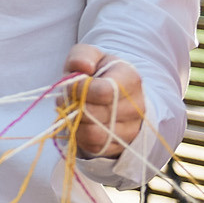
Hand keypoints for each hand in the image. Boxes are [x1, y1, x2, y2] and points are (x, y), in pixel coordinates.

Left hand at [63, 45, 144, 160]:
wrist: (112, 93)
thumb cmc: (98, 73)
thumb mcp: (89, 56)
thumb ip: (82, 55)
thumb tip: (83, 66)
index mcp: (131, 79)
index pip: (105, 91)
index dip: (80, 89)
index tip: (72, 84)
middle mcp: (137, 106)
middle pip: (96, 114)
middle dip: (73, 105)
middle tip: (66, 98)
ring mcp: (131, 128)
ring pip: (94, 134)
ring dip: (75, 122)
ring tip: (72, 110)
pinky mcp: (120, 145)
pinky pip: (94, 147)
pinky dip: (79, 135)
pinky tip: (79, 122)